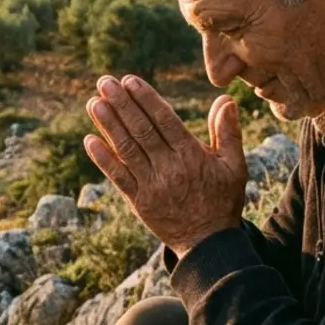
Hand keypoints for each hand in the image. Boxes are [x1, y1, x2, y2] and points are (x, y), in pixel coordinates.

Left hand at [83, 75, 246, 256]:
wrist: (208, 244)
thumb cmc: (222, 200)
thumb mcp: (234, 167)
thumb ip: (228, 132)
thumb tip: (225, 99)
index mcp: (192, 156)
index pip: (164, 121)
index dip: (145, 99)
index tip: (129, 80)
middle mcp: (169, 169)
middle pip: (141, 131)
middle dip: (121, 104)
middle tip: (104, 82)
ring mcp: (152, 186)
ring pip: (127, 150)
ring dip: (108, 126)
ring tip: (93, 103)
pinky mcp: (139, 202)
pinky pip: (118, 177)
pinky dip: (103, 159)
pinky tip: (89, 140)